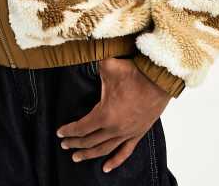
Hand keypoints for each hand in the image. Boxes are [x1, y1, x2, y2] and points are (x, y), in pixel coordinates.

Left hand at [56, 56, 171, 172]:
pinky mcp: (138, 133)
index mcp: (104, 114)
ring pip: (104, 149)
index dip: (69, 131)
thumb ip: (92, 60)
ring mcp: (127, 133)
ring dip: (89, 155)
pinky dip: (115, 161)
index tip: (60, 133)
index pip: (81, 127)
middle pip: (90, 141)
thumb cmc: (133, 72)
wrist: (159, 79)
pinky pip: (125, 152)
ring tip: (77, 158)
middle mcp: (114, 128)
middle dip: (75, 144)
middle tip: (65, 145)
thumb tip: (80, 50)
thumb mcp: (108, 65)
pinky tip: (105, 168)